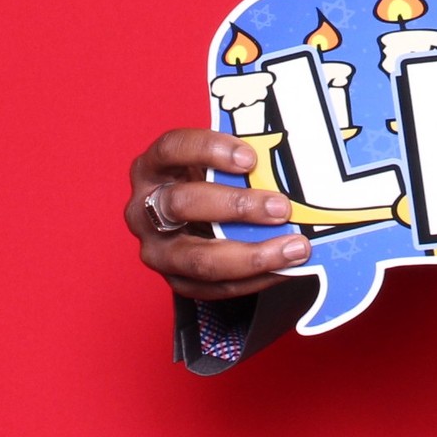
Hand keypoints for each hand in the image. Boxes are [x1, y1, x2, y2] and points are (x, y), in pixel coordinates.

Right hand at [124, 129, 306, 299]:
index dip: (208, 150)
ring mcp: (156, 250)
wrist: (189, 223)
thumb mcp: (210, 165)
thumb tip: (285, 166)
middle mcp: (143, 210)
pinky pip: (215, 287)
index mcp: (150, 169)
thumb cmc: (205, 184)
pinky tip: (283, 269)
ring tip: (293, 249)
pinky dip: (254, 280)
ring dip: (252, 255)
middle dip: (236, 206)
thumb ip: (235, 164)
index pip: (171, 149)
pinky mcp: (175, 281)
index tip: (250, 158)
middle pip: (182, 205)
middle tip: (281, 208)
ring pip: (199, 258)